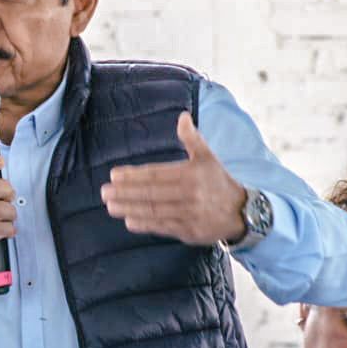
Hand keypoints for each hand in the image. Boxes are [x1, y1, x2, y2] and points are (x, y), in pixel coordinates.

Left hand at [100, 112, 246, 244]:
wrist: (241, 212)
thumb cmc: (218, 182)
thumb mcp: (208, 157)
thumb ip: (192, 138)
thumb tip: (182, 116)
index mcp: (191, 175)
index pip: (157, 174)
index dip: (134, 175)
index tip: (115, 175)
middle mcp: (190, 195)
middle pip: (152, 193)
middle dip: (126, 193)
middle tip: (104, 192)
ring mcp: (189, 215)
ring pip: (154, 211)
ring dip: (130, 209)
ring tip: (110, 206)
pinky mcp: (189, 232)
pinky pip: (163, 227)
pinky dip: (145, 225)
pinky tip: (129, 221)